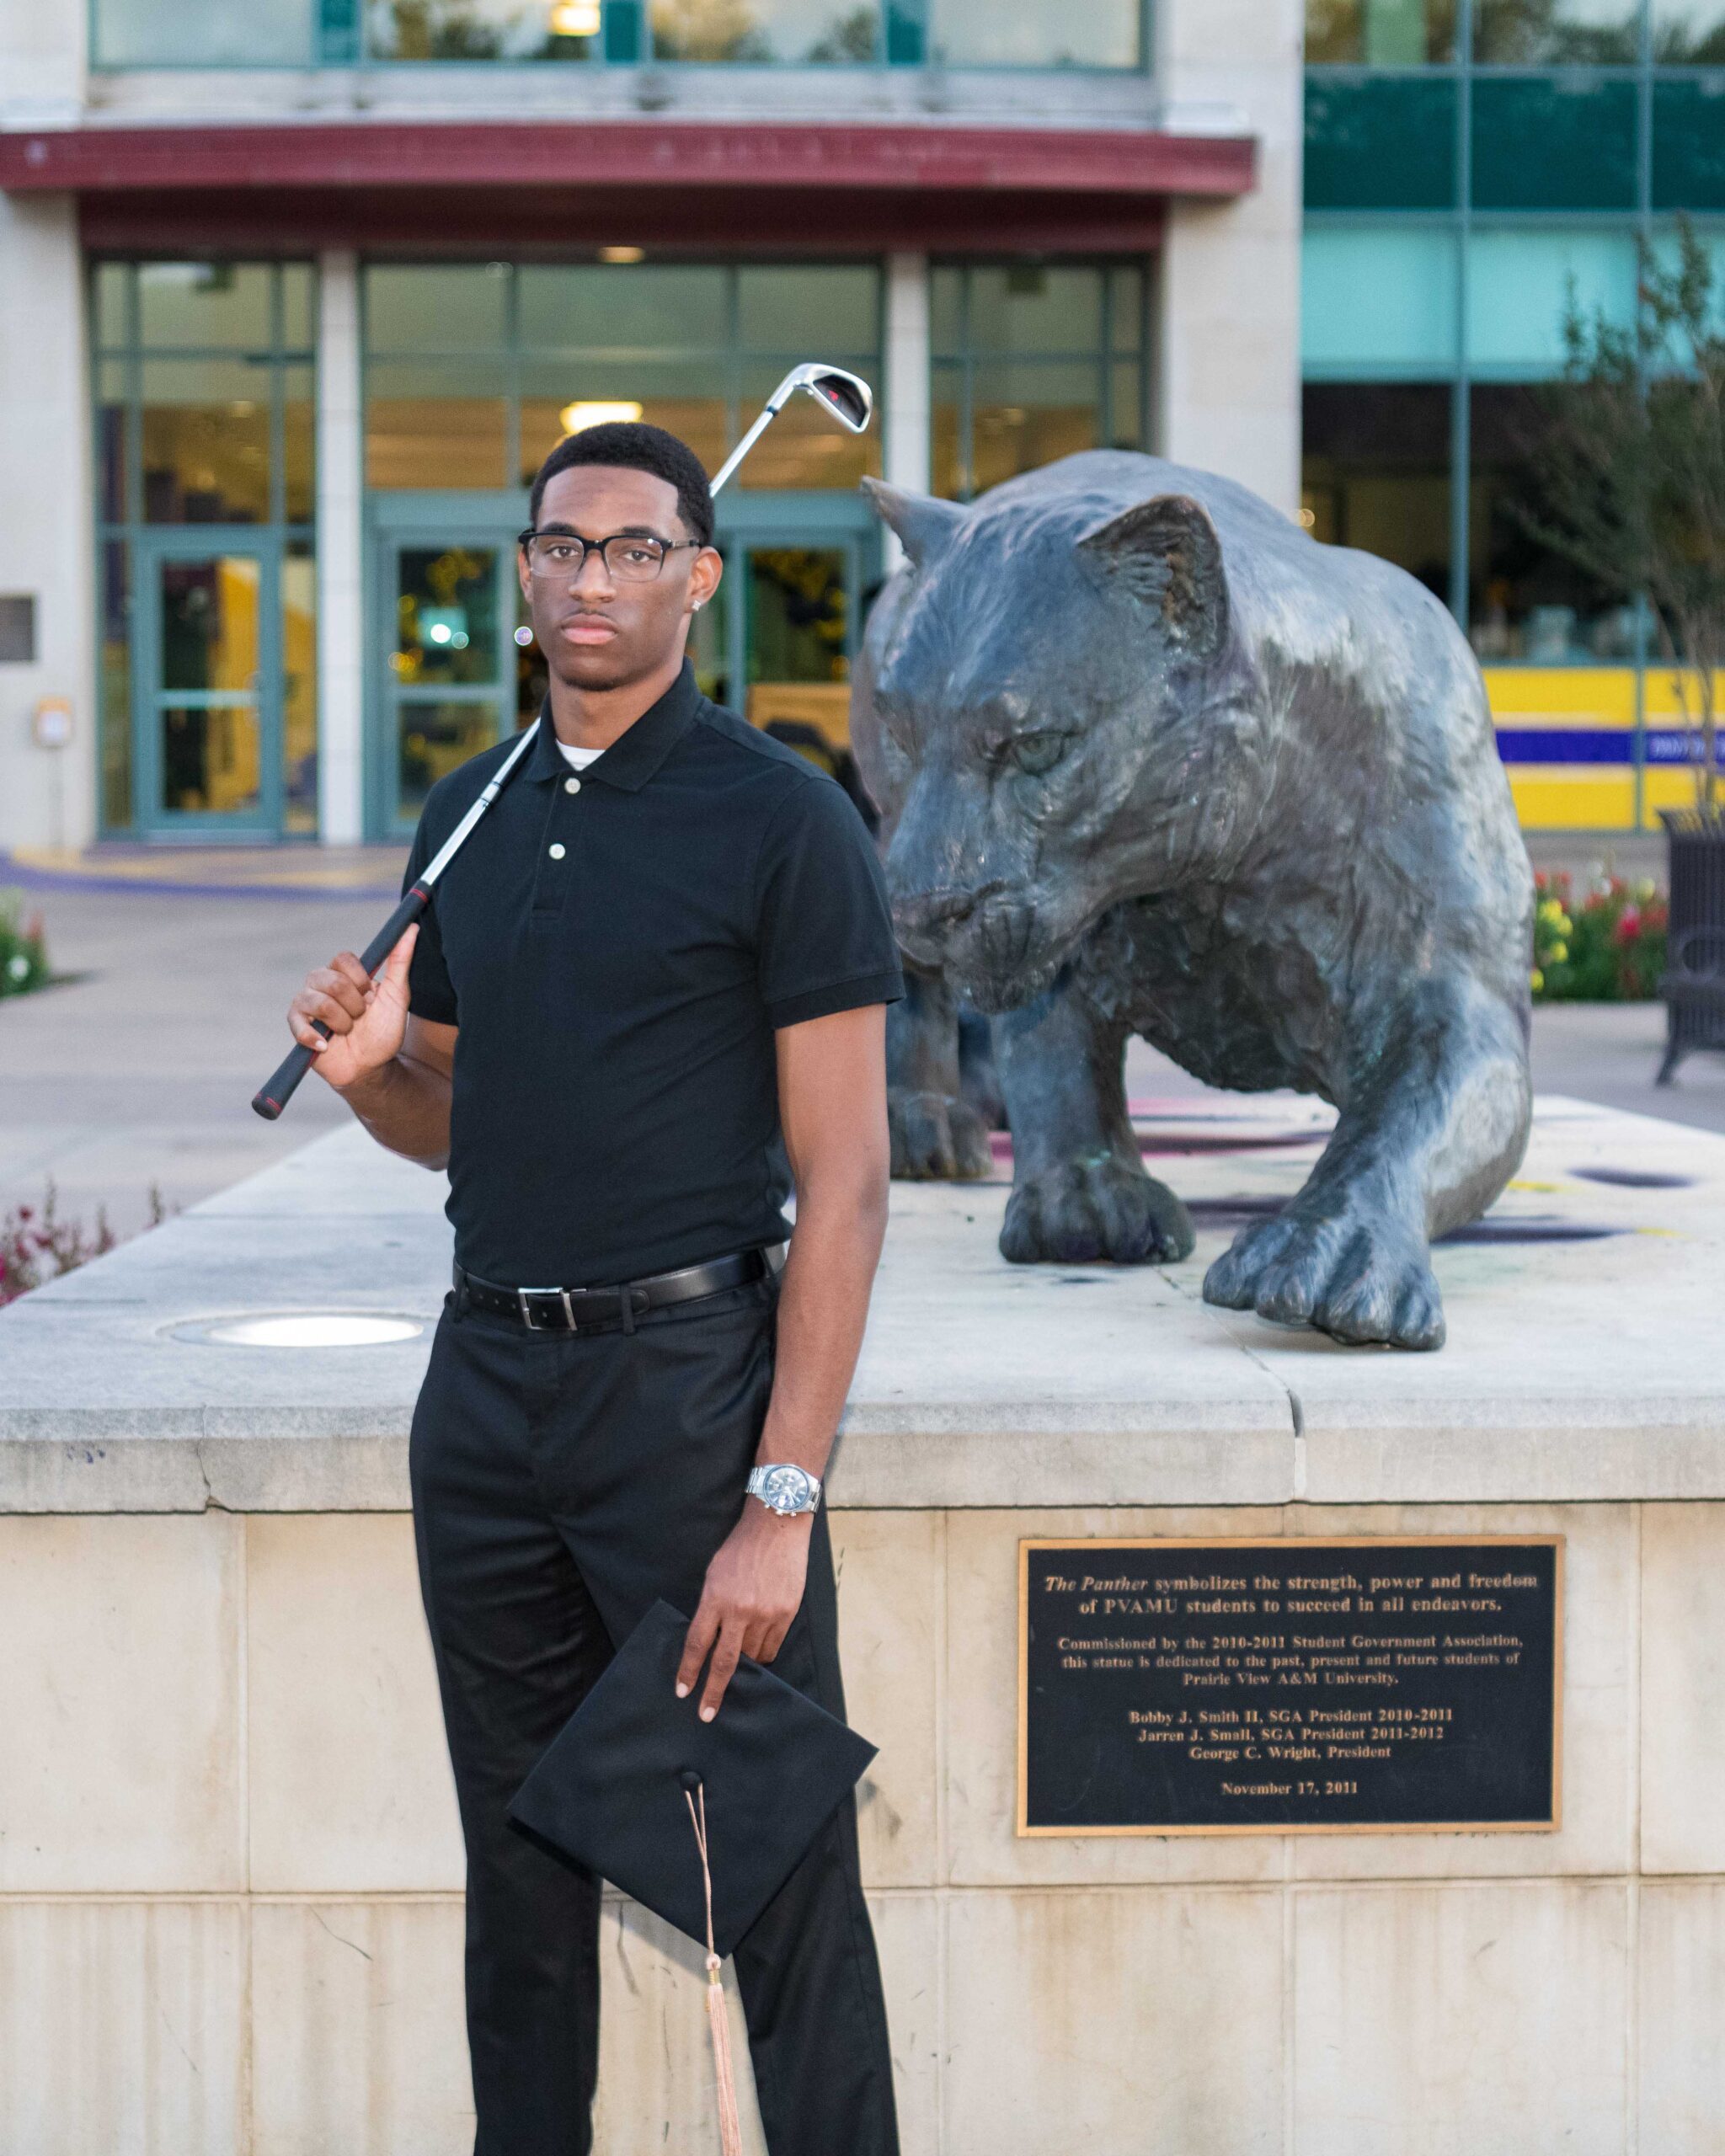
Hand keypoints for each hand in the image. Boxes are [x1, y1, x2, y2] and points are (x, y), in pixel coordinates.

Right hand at [287, 925, 417, 1091]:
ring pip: (317, 1001)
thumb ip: (400, 961)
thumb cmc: (384, 1030)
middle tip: (360, 1018)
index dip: (359, 978)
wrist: (373, 1067)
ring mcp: (306, 1004)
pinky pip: (298, 1022)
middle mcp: (321, 983)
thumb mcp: (397, 996)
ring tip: (347, 1031)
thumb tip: (411, 928)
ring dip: (341, 1022)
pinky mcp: (297, 1026)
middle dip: (353, 1005)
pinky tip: (326, 1045)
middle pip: (329, 979)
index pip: (342, 958)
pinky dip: (314, 1036)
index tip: (371, 996)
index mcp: (343, 974)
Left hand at [676, 1502, 812, 1719]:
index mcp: (715, 1598)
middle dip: (713, 1692)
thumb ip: (711, 1608)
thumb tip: (709, 1641)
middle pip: (724, 1662)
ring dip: (743, 1664)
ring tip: (740, 1658)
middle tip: (706, 1714)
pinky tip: (759, 1647)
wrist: (777, 1527)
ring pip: (751, 1656)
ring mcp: (765, 1613)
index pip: (697, 1644)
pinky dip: (763, 1652)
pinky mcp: (786, 1613)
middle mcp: (740, 1610)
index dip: (688, 1670)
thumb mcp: (714, 1575)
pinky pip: (772, 1647)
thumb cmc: (740, 1549)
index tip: (683, 1692)